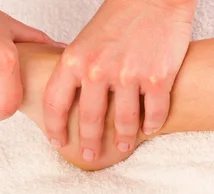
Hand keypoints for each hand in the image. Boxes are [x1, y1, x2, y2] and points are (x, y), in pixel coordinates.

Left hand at [43, 0, 195, 160]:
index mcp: (75, 60)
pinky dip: (152, 125)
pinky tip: (149, 129)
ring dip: (123, 139)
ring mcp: (129, 75)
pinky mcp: (158, 77)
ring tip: (123, 146)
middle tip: (90, 156)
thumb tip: (68, 101)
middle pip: (89, 120)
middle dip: (89, 143)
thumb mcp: (85, 41)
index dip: (54, 128)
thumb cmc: (119, 16)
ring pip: (124, 121)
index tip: (57, 141)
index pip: (55, 104)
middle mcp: (98, 70)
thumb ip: (76, 70)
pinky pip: (154, 112)